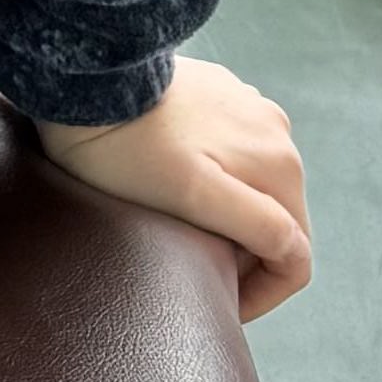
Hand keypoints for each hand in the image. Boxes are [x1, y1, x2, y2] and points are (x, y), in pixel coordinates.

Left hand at [34, 57, 310, 317]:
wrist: (86, 77)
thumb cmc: (126, 148)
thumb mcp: (194, 197)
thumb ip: (259, 225)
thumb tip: (295, 252)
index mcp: (281, 166)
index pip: (295, 258)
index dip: (261, 295)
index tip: (219, 304)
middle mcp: (278, 133)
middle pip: (279, 223)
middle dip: (246, 258)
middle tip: (195, 269)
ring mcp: (250, 108)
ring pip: (256, 188)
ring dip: (230, 219)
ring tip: (181, 228)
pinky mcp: (220, 94)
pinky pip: (232, 153)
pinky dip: (215, 180)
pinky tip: (173, 183)